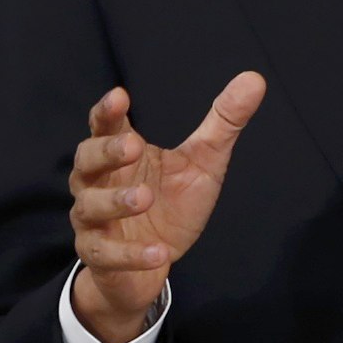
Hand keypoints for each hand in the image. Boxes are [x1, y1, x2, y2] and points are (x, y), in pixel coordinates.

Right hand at [66, 74, 264, 342]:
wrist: (153, 263)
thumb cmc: (171, 203)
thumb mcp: (203, 161)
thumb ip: (224, 122)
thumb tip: (255, 79)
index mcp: (121, 153)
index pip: (105, 125)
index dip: (107, 111)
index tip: (120, 96)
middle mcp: (99, 182)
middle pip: (87, 160)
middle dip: (107, 151)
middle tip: (134, 146)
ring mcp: (94, 220)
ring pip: (89, 206)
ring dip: (115, 201)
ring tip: (145, 198)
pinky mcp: (99, 255)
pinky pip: (106, 254)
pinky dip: (131, 253)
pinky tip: (158, 252)